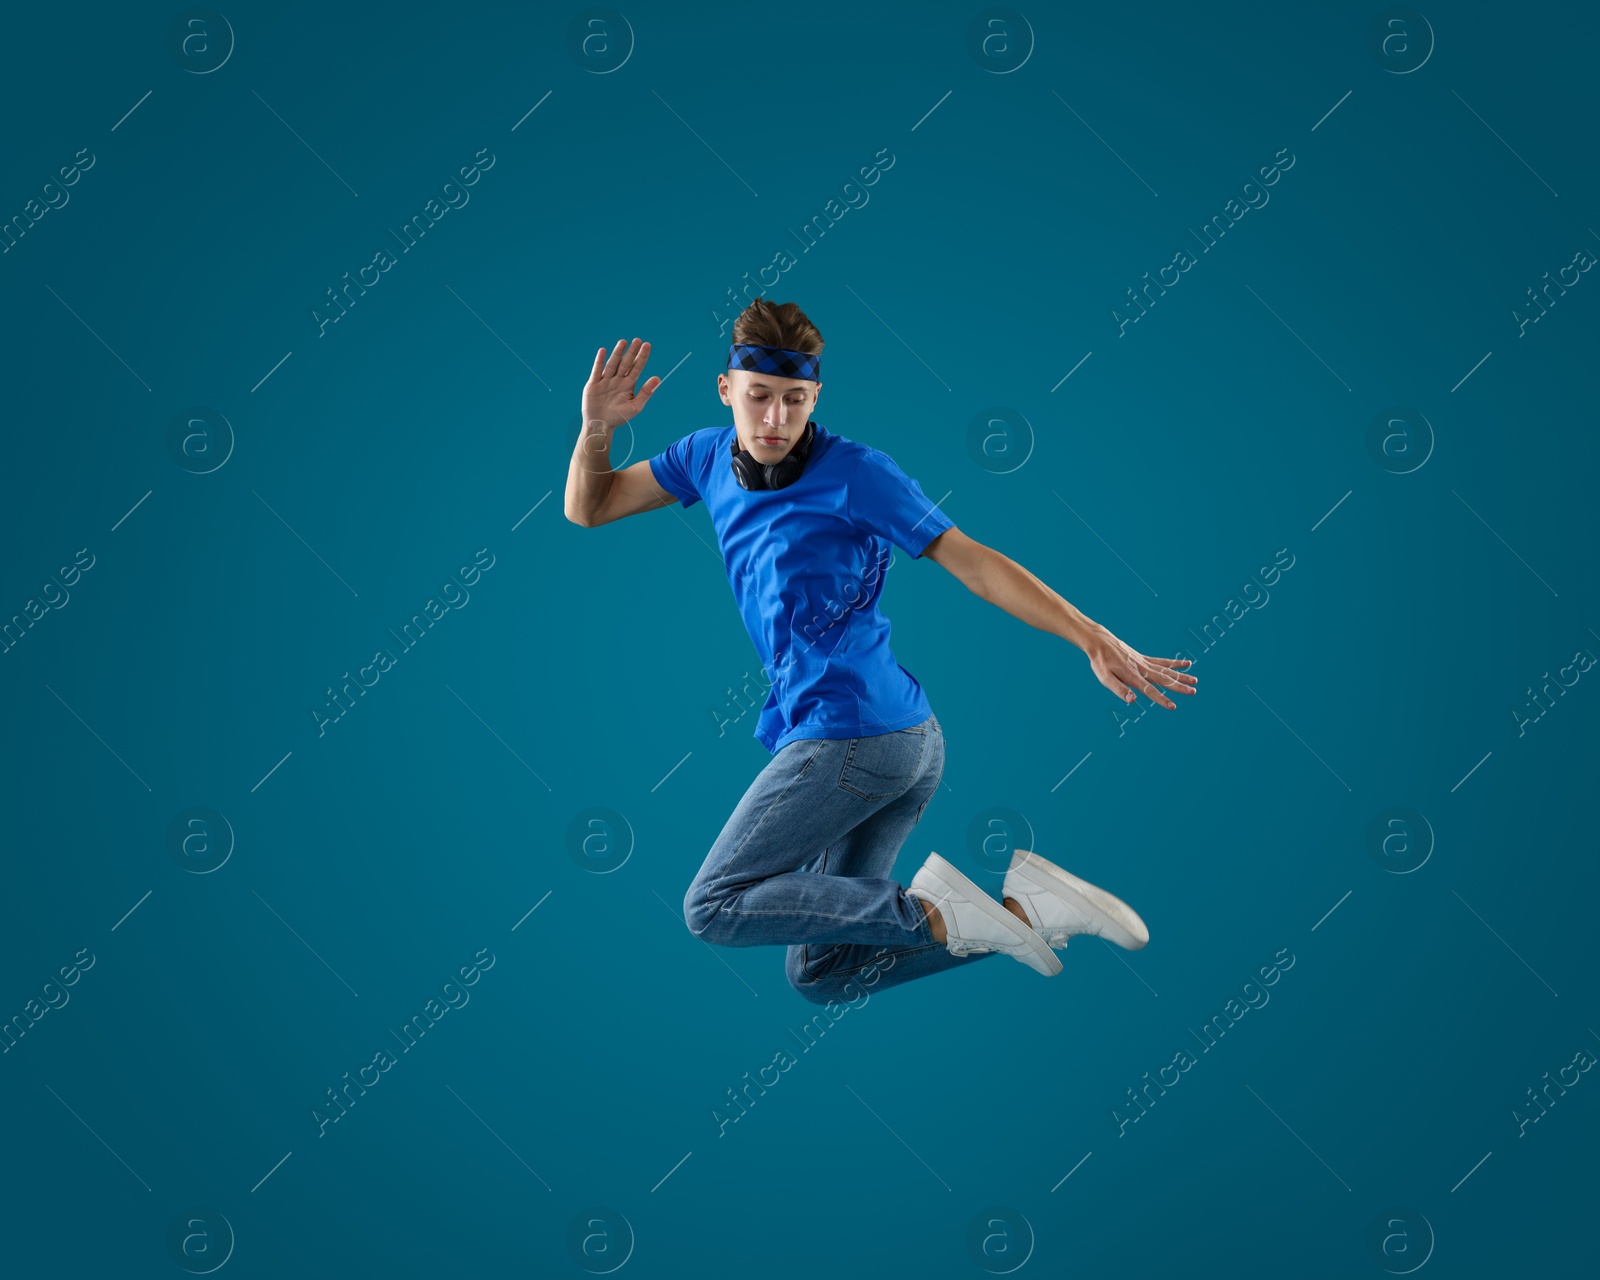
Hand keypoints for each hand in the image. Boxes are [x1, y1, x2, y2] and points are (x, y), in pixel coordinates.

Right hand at [582, 338, 660, 431]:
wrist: (601, 425)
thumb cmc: (619, 417)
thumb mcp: (635, 406)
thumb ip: (646, 392)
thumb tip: (658, 378)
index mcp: (629, 384)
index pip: (637, 368)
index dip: (642, 357)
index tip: (647, 345)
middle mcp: (618, 380)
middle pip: (626, 363)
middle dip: (631, 352)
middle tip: (637, 340)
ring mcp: (606, 381)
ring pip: (613, 364)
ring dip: (617, 353)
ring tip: (623, 342)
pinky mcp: (593, 384)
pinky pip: (597, 370)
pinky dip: (600, 361)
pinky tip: (603, 351)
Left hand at [1082, 624, 1196, 708]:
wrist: (1099, 642)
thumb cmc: (1100, 662)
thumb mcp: (1104, 678)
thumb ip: (1119, 689)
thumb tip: (1132, 700)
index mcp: (1132, 676)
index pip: (1149, 690)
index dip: (1161, 699)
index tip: (1173, 706)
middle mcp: (1141, 668)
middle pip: (1163, 679)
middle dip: (1179, 687)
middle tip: (1193, 692)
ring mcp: (1144, 662)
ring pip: (1166, 669)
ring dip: (1181, 675)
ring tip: (1195, 681)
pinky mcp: (1143, 658)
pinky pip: (1162, 661)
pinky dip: (1174, 662)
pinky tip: (1187, 663)